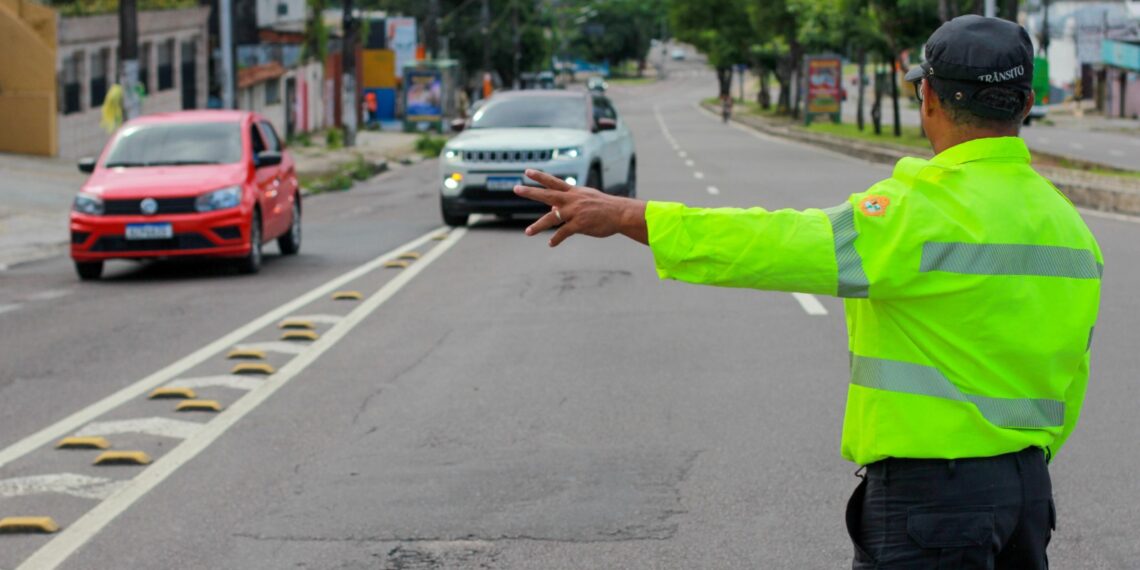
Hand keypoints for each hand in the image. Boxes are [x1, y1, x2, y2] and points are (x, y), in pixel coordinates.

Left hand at [513, 169, 647, 246]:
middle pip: (547, 194)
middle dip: (531, 192)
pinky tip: (551, 243)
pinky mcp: (580, 224)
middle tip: (516, 188)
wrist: (621, 214)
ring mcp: (575, 212)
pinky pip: (564, 233)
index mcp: (574, 192)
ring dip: (538, 226)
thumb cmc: (604, 207)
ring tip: (528, 232)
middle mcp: (572, 200)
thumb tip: (552, 206)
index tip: (527, 171)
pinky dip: (556, 239)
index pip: (554, 181)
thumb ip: (569, 201)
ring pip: (552, 218)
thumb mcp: (586, 199)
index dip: (540, 176)